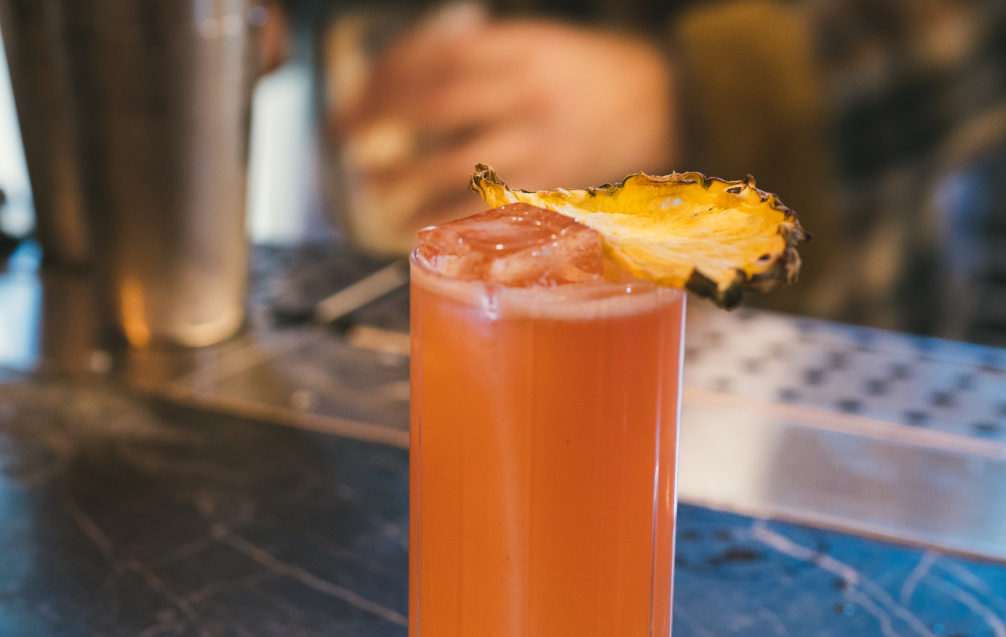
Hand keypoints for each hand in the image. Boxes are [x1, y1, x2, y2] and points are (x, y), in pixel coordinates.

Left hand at [330, 8, 677, 244]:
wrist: (663, 102)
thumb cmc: (585, 73)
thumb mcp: (536, 44)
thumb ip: (479, 54)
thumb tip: (401, 73)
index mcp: (524, 50)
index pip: (437, 57)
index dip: (387, 75)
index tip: (355, 93)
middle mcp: (530, 94)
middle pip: (437, 103)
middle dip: (379, 118)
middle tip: (342, 132)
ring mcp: (541, 143)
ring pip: (456, 161)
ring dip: (403, 177)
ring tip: (369, 186)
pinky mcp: (550, 185)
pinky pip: (486, 206)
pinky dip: (443, 217)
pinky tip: (413, 223)